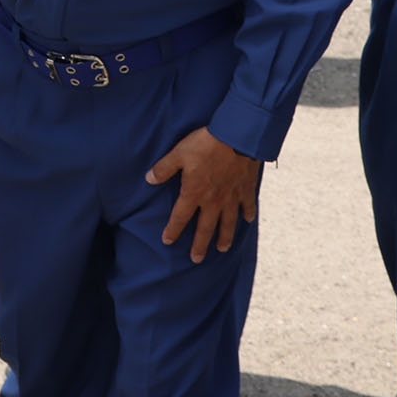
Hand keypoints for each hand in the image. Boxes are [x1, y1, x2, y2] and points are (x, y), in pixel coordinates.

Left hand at [146, 127, 261, 264]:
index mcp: (194, 193)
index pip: (180, 217)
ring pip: (228, 223)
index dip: (173, 230)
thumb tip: (148, 179)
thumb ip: (164, 168)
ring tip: (222, 248)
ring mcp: (231, 197)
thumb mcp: (179, 153)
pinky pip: (248, 206)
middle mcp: (213, 201)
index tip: (167, 241)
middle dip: (200, 245)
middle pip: (205, 228)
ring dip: (224, 237)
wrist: (237, 137)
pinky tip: (247, 221)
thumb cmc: (206, 144)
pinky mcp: (246, 189)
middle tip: (197, 259)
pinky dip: (248, 214)